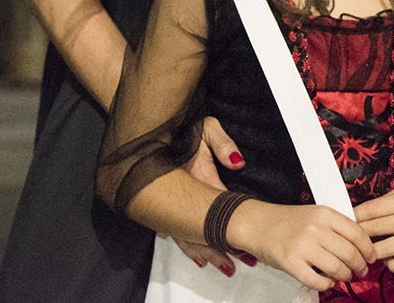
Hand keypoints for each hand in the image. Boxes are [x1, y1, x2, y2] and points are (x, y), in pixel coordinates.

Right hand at [176, 117, 247, 274]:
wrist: (151, 126)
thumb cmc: (179, 127)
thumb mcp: (205, 128)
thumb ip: (223, 142)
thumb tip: (237, 161)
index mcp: (196, 181)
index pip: (214, 212)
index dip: (227, 230)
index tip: (242, 245)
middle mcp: (183, 196)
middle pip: (200, 230)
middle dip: (217, 248)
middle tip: (236, 262)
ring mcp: (174, 202)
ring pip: (187, 234)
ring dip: (205, 251)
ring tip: (223, 266)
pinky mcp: (169, 203)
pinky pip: (178, 230)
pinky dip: (190, 245)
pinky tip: (199, 257)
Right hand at [231, 200, 374, 291]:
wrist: (258, 224)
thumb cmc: (288, 222)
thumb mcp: (315, 214)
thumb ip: (336, 227)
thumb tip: (361, 246)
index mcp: (324, 214)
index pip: (357, 233)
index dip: (368, 249)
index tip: (372, 257)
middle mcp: (315, 229)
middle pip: (350, 253)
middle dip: (360, 266)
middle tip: (361, 271)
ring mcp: (303, 246)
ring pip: (337, 268)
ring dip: (345, 276)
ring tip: (345, 277)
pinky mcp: (291, 263)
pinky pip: (317, 280)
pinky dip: (326, 284)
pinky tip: (327, 282)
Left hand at [354, 187, 393, 273]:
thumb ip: (383, 204)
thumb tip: (356, 215)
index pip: (367, 210)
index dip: (351, 219)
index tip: (343, 224)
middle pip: (370, 230)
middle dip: (356, 238)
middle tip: (348, 242)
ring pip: (381, 250)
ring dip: (370, 254)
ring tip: (367, 253)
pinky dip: (390, 265)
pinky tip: (390, 260)